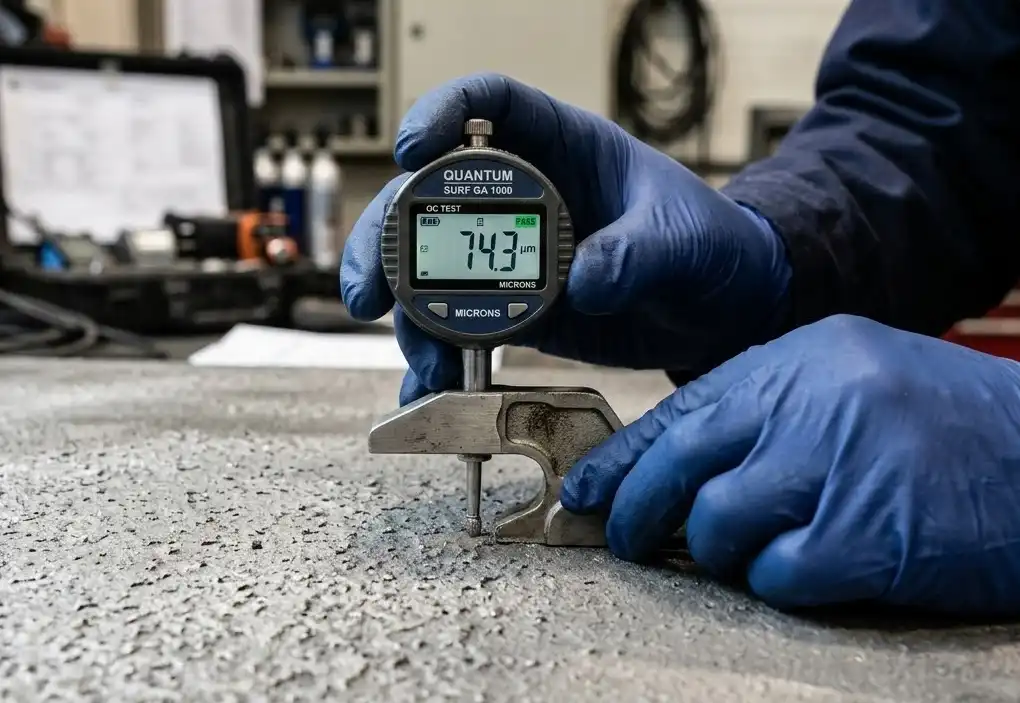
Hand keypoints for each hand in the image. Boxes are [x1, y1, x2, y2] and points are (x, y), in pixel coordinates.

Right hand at [340, 73, 790, 404]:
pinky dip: (441, 358)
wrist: (723, 306)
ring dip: (409, 316)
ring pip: (431, 270)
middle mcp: (525, 196)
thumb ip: (636, 254)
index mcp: (564, 148)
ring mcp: (515, 256)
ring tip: (424, 362)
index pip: (490, 106)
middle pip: (430, 197)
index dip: (441, 114)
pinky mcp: (519, 310)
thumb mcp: (682, 239)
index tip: (411, 150)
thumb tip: (581, 284)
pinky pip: (463, 328)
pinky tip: (429, 387)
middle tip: (371, 290)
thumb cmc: (710, 245)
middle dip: (388, 240)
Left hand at [560, 315, 1019, 615]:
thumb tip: (687, 460)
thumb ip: (770, 410)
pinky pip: (776, 576)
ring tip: (760, 548)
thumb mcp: (851, 382)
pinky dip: (780, 582)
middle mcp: (809, 403)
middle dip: (638, 510)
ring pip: (718, 525)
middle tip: (622, 538)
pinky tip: (814, 567)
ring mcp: (836, 467)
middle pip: (681, 465)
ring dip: (723, 552)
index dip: (624, 457)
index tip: (587, 490)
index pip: (683, 411)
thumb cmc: (947, 424)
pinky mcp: (865, 538)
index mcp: (799, 360)